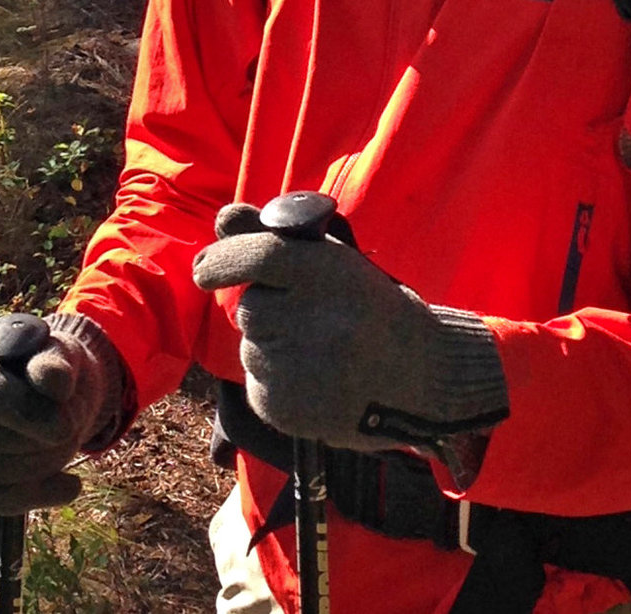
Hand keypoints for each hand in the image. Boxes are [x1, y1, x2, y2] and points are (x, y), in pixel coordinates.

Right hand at [0, 312, 125, 513]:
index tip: (66, 417)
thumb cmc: (55, 370)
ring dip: (47, 464)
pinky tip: (68, 482)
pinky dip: (40, 496)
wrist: (56, 397)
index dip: (27, 409)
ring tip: (66, 444)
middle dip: (48, 440)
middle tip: (73, 425)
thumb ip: (56, 362)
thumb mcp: (63, 356)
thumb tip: (52, 379)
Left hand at [193, 201, 507, 451]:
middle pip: (252, 307)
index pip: (261, 257)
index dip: (226, 260)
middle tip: (313, 321)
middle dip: (269, 309)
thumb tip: (222, 219)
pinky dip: (277, 382)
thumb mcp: (338, 264)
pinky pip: (258, 385)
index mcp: (333, 276)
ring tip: (324, 355)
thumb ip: (274, 238)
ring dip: (273, 347)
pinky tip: (318, 383)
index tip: (204, 270)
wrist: (425, 380)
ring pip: (253, 347)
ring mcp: (300, 371)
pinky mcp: (288, 410)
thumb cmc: (375, 313)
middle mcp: (315, 323)